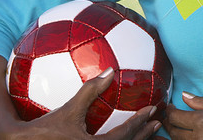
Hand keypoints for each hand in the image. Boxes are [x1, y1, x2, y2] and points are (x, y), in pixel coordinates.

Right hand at [4, 69, 160, 139]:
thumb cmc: (45, 127)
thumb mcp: (69, 109)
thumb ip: (91, 90)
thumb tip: (110, 70)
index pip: (124, 136)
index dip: (140, 122)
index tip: (152, 110)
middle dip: (144, 135)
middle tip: (158, 122)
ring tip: (150, 130)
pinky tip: (127, 134)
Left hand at [164, 93, 202, 139]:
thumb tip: (185, 96)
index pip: (176, 117)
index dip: (169, 112)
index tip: (170, 108)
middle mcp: (200, 137)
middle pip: (174, 133)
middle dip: (169, 124)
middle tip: (169, 117)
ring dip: (175, 134)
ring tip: (177, 127)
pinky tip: (188, 136)